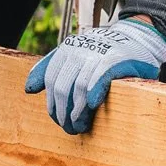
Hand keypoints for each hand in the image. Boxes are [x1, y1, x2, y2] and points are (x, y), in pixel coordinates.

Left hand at [24, 18, 165, 134]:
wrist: (137, 37)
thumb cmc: (105, 53)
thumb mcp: (75, 55)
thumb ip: (52, 69)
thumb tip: (28, 89)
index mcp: (66, 49)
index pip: (50, 80)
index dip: (52, 103)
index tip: (58, 119)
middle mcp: (77, 50)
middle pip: (61, 88)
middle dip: (63, 113)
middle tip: (69, 128)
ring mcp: (95, 54)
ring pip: (77, 88)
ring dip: (77, 112)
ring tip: (80, 126)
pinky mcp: (114, 60)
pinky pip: (97, 80)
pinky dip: (92, 94)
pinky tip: (91, 107)